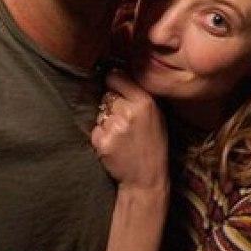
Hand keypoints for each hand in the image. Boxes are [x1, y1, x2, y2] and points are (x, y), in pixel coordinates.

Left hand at [91, 70, 168, 190]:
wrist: (147, 178)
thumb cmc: (152, 144)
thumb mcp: (155, 115)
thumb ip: (139, 95)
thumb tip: (117, 72)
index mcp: (144, 101)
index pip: (116, 77)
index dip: (113, 81)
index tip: (114, 87)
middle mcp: (129, 111)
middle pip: (106, 95)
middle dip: (111, 105)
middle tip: (123, 120)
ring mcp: (115, 127)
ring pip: (100, 113)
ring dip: (106, 122)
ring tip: (120, 135)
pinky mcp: (103, 142)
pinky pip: (95, 130)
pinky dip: (101, 136)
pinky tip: (114, 145)